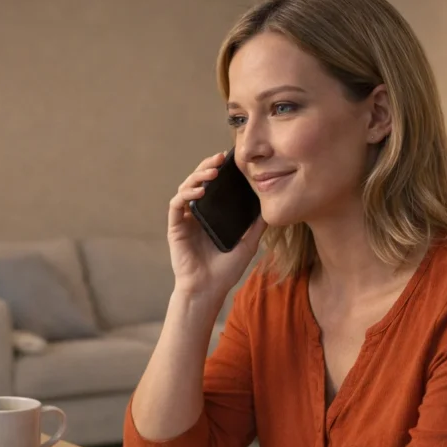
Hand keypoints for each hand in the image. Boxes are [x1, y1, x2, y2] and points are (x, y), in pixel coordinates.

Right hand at [168, 151, 266, 297]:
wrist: (209, 289)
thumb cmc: (225, 270)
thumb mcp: (248, 243)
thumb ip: (257, 225)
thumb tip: (271, 206)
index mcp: (211, 214)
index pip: (213, 185)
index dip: (218, 170)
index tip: (230, 159)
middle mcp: (196, 213)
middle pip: (197, 181)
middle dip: (207, 166)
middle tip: (220, 158)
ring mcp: (185, 219)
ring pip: (185, 188)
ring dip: (196, 176)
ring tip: (212, 172)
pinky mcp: (175, 227)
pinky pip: (176, 204)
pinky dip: (186, 194)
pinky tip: (200, 191)